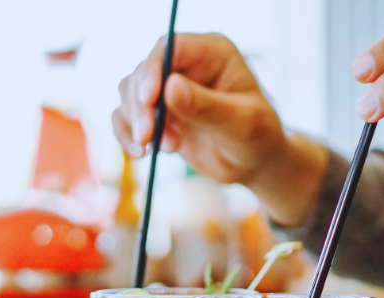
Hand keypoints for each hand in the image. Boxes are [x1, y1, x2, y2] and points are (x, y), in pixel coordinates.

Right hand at [113, 34, 327, 225]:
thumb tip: (170, 88)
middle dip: (141, 106)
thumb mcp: (242, 124)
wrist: (253, 162)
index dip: (152, 71)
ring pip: (129, 92)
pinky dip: (127, 135)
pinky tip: (143, 154)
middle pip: (143, 71)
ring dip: (137, 122)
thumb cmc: (258, 137)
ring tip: (168, 148)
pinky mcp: (158, 112)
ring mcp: (168, 88)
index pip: (170, 48)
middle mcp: (186, 64)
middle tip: (149, 137)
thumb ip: (207, 107)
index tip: (148, 100)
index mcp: (212, 53)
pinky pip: (125, 116)